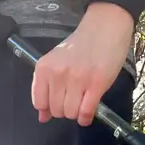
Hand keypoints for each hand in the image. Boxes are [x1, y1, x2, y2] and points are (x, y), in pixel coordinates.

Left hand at [31, 2, 133, 125]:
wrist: (105, 27)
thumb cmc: (81, 45)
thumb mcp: (56, 62)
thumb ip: (46, 88)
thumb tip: (42, 117)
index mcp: (44, 67)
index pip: (39, 102)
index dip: (49, 108)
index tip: (58, 103)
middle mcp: (58, 74)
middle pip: (56, 110)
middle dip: (64, 110)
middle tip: (73, 100)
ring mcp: (77, 79)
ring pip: (70, 113)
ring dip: (76, 113)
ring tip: (82, 102)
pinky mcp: (96, 83)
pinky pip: (86, 111)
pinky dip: (86, 118)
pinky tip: (87, 114)